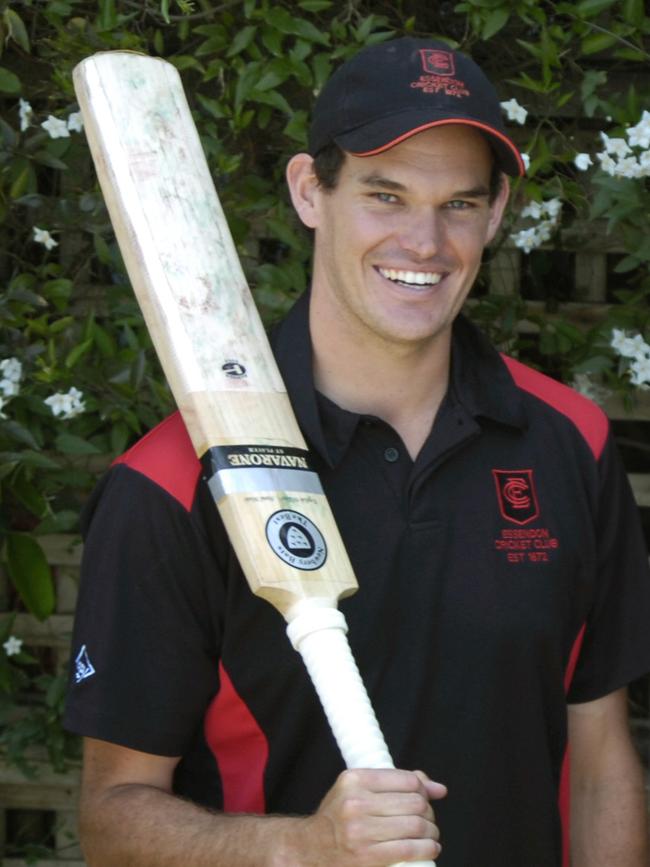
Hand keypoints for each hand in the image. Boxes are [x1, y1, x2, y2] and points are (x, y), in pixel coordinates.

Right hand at [301, 768, 446, 865]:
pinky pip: (409, 849)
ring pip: (415, 826)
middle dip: (429, 813)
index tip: (424, 799)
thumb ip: (396, 783)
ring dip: (431, 832)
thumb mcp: (359, 790)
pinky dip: (427, 849)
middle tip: (429, 820)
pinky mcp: (366, 856)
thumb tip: (437, 788)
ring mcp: (360, 831)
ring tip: (431, 835)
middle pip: (414, 803)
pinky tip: (429, 848)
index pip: (407, 780)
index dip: (423, 790)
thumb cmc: (340, 818)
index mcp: (355, 780)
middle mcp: (356, 802)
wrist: (311, 848)